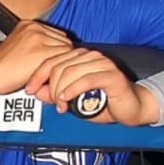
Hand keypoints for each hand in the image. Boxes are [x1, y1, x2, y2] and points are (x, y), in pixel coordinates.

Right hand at [0, 20, 74, 94]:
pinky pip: (63, 59)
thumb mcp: (17, 46)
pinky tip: (47, 76)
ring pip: (66, 50)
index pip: (58, 35)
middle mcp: (35, 28)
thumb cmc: (1, 66)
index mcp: (28, 24)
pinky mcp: (42, 51)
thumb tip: (55, 50)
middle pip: (64, 41)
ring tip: (46, 73)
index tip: (48, 61)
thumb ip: (36, 43)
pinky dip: (58, 70)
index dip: (56, 51)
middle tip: (48, 69)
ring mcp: (38, 38)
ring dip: (60, 63)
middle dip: (59, 56)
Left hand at [24, 48, 159, 124]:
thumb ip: (56, 93)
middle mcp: (90, 56)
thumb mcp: (74, 99)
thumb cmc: (106, 102)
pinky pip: (86, 79)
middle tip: (52, 102)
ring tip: (61, 104)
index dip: (38, 75)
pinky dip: (73, 89)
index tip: (30, 89)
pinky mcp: (111, 75)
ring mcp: (102, 64)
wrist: (134, 107)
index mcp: (80, 58)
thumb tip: (38, 91)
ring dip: (61, 91)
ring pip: (70, 72)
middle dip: (50, 86)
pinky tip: (67, 98)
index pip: (52, 59)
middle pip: (59, 65)